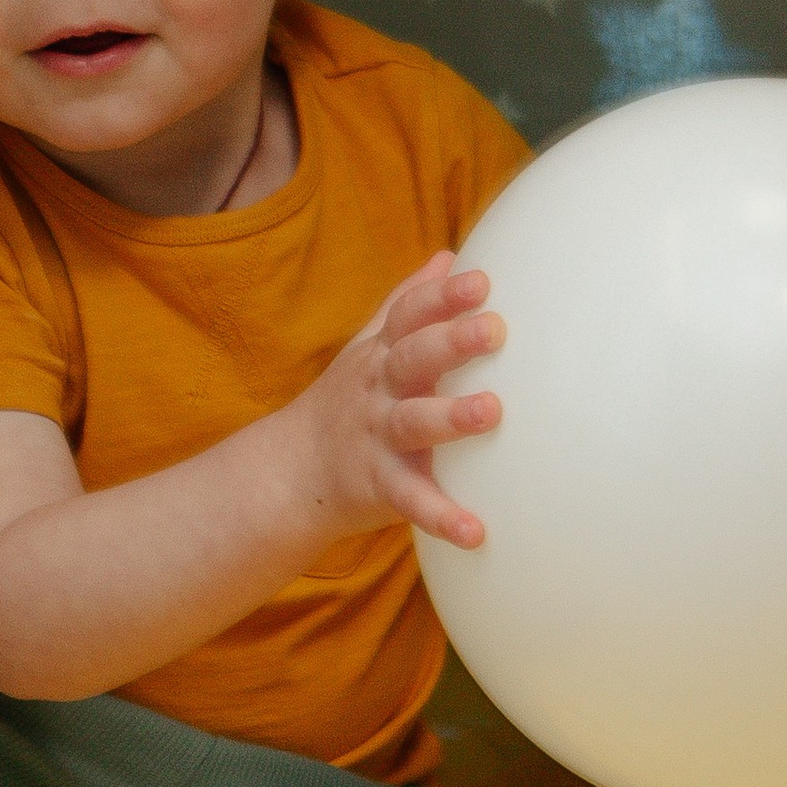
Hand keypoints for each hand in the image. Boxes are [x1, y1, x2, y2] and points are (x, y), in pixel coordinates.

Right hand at [293, 252, 504, 551]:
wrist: (291, 471)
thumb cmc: (351, 401)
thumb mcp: (370, 347)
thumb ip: (408, 303)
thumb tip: (449, 256)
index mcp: (381, 353)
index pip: (410, 315)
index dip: (442, 297)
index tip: (480, 280)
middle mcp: (378, 389)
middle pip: (413, 358)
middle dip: (451, 342)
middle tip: (494, 329)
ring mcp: (376, 437)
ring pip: (414, 422)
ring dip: (451, 416)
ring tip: (492, 411)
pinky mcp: (378, 486)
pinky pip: (412, 501)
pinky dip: (442, 516)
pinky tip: (477, 531)